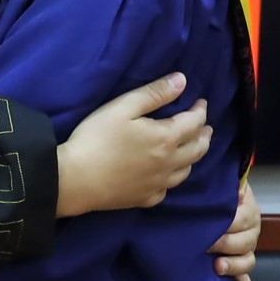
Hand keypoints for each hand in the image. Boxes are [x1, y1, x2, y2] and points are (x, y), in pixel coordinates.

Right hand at [56, 72, 212, 217]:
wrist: (74, 180)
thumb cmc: (96, 138)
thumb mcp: (123, 107)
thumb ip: (154, 93)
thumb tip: (182, 81)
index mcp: (166, 138)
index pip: (194, 122)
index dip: (201, 110)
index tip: (201, 103)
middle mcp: (169, 163)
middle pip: (198, 149)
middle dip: (204, 134)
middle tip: (205, 126)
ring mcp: (159, 184)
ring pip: (187, 170)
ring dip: (194, 156)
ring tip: (193, 148)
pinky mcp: (145, 199)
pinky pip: (168, 189)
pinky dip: (174, 177)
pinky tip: (168, 175)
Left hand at [210, 179, 260, 280]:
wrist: (215, 207)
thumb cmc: (217, 197)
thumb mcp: (222, 188)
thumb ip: (226, 190)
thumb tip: (238, 194)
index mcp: (248, 212)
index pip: (241, 219)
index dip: (227, 224)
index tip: (209, 228)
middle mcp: (251, 233)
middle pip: (245, 242)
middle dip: (226, 245)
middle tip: (207, 246)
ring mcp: (246, 251)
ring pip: (247, 262)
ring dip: (233, 266)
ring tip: (218, 267)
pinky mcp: (240, 268)